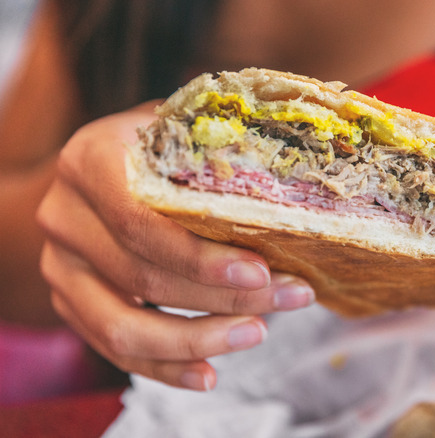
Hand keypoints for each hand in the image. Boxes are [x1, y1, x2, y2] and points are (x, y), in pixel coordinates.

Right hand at [37, 104, 314, 389]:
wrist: (101, 170)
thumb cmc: (160, 146)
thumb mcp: (185, 129)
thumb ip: (222, 145)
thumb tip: (297, 179)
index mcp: (89, 161)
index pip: (141, 222)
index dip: (201, 256)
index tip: (261, 271)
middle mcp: (64, 215)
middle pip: (144, 276)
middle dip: (224, 297)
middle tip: (290, 298)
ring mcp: (61, 266)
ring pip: (124, 326)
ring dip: (198, 339)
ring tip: (257, 333)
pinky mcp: (70, 303)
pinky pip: (114, 349)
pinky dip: (165, 367)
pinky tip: (209, 373)